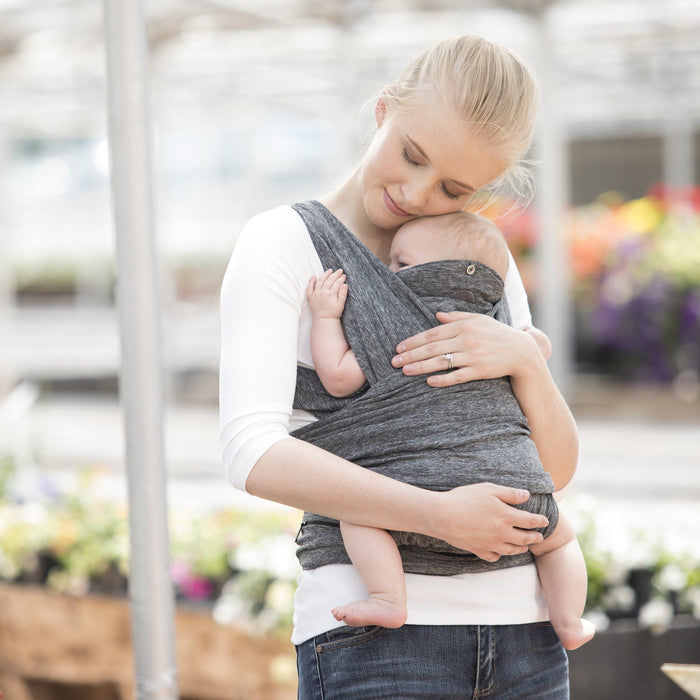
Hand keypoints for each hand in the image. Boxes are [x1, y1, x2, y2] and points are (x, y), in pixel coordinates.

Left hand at [307, 269, 347, 319]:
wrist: (324, 320)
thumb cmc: (333, 314)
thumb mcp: (341, 304)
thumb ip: (342, 294)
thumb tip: (345, 285)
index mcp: (330, 294)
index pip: (336, 283)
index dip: (341, 278)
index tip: (344, 275)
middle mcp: (322, 292)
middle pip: (329, 280)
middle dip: (335, 274)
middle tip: (339, 270)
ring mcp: (316, 294)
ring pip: (320, 281)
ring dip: (325, 275)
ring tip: (329, 270)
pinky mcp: (311, 297)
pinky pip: (310, 287)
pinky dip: (311, 281)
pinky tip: (314, 276)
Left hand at [391, 310, 536, 386]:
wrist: (521, 351)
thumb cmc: (496, 334)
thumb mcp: (478, 319)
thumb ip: (457, 316)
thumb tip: (436, 315)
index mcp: (463, 325)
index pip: (432, 333)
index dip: (414, 341)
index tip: (399, 348)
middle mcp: (467, 339)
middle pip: (433, 348)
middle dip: (411, 355)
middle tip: (394, 362)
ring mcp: (473, 355)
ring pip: (442, 362)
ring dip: (421, 367)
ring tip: (405, 371)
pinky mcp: (480, 370)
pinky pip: (458, 376)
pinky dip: (443, 379)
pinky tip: (429, 382)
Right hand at [430, 483, 547, 560]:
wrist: (442, 515)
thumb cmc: (464, 498)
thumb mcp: (488, 489)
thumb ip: (509, 493)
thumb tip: (526, 495)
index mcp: (506, 516)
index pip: (529, 520)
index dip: (539, 521)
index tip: (545, 521)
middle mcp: (501, 533)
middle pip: (524, 538)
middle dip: (534, 537)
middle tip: (540, 537)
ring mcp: (490, 544)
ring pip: (511, 550)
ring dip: (521, 548)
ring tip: (525, 546)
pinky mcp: (478, 550)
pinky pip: (494, 556)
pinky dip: (500, 555)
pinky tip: (500, 552)